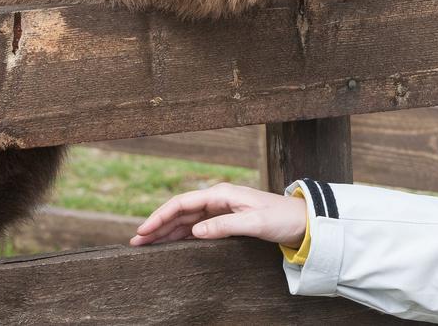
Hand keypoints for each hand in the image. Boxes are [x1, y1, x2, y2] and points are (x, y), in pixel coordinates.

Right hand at [129, 182, 306, 247]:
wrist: (301, 221)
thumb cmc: (281, 218)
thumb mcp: (254, 223)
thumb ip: (224, 226)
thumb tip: (195, 231)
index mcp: (222, 193)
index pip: (183, 202)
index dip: (160, 216)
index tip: (143, 230)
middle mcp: (218, 199)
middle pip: (180, 211)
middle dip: (157, 225)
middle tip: (136, 242)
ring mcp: (221, 210)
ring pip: (186, 220)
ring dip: (166, 231)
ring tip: (146, 245)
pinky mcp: (225, 221)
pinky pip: (197, 227)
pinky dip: (181, 235)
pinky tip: (169, 244)